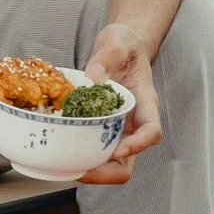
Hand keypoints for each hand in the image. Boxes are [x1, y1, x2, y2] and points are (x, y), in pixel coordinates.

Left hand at [80, 22, 159, 183]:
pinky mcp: (102, 126)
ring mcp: (118, 127)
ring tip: (68, 168)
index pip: (151, 131)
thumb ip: (108, 56)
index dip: (137, 145)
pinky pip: (95, 149)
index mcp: (145, 103)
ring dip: (94, 170)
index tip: (117, 150)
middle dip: (109, 172)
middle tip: (82, 172)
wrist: (120, 46)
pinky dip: (82, 156)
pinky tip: (61, 154)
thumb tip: (93, 76)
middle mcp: (134, 120)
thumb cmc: (124, 45)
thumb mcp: (118, 42)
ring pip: (113, 162)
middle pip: (131, 159)